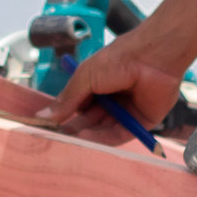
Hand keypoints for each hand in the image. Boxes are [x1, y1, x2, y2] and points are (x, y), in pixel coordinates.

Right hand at [45, 23, 192, 131]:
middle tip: (58, 138)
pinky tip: (89, 138)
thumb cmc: (119, 59)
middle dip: (74, 129)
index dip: (64, 117)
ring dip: (87, 135)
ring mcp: (126, 112)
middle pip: (89, 121)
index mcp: (97, 85)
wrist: (152, 56)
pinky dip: (104, 139)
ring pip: (103, 130)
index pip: (77, 107)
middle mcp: (111, 100)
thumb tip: (43, 116)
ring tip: (71, 139)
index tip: (49, 127)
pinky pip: (120, 134)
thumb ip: (67, 99)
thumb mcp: (85, 76)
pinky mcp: (140, 122)